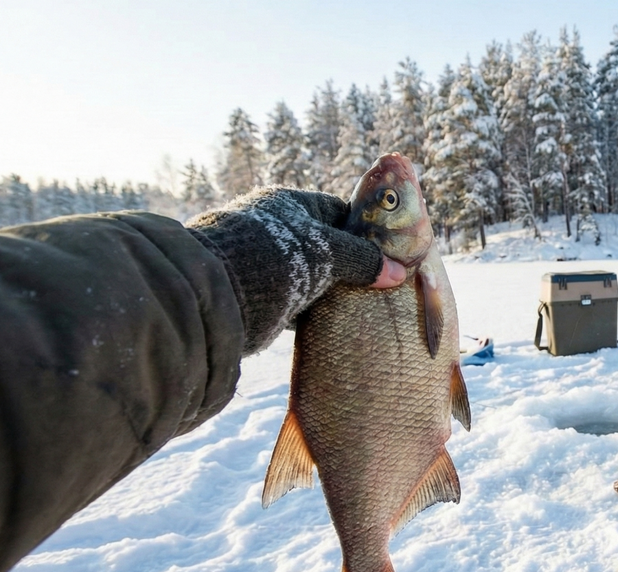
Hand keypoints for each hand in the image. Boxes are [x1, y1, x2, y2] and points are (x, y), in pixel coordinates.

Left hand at [188, 187, 406, 353]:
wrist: (218, 296)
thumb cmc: (274, 256)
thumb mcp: (327, 251)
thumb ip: (363, 259)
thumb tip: (399, 272)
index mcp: (288, 205)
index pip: (338, 211)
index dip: (365, 230)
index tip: (390, 251)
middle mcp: (276, 229)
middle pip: (327, 245)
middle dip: (353, 264)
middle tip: (384, 281)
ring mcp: (268, 263)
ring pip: (313, 274)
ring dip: (335, 290)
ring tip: (368, 304)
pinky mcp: (263, 294)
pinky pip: (300, 300)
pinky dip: (318, 310)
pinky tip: (339, 321)